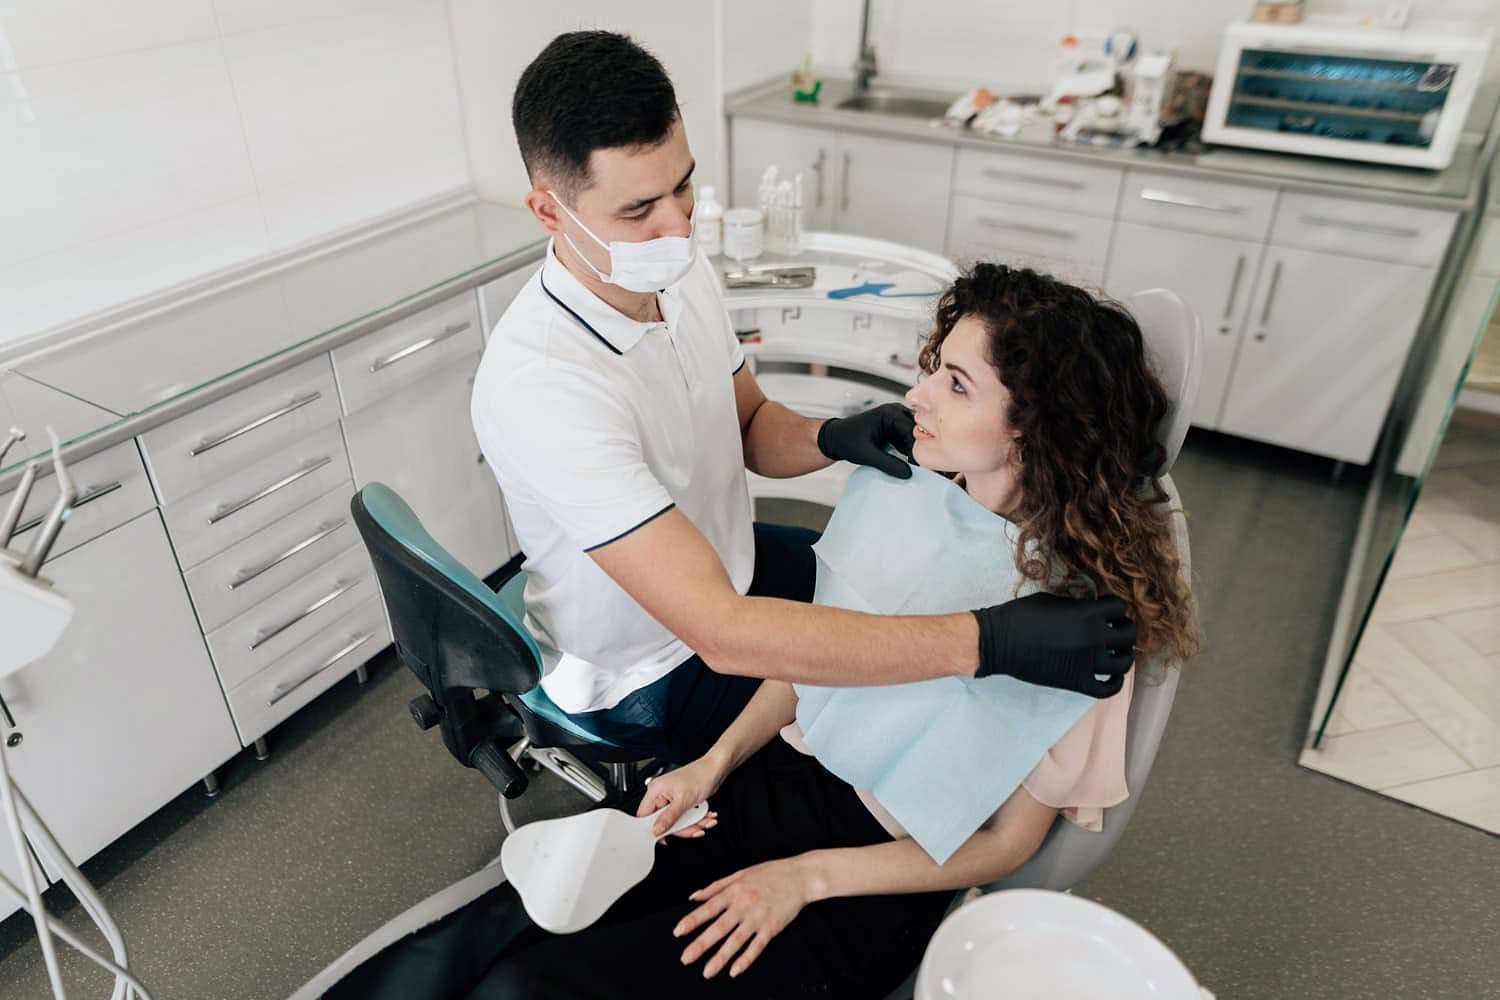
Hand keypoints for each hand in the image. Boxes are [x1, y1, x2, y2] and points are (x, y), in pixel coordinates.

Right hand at [636, 752, 728, 838]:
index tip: (663, 838)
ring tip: (705, 819)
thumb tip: (656, 830)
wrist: (715, 770)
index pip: (645, 815)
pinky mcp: (681, 803)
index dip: (652, 829)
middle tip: (694, 827)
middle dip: (683, 827)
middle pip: (664, 822)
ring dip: (693, 824)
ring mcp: (672, 800)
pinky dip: (696, 819)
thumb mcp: (683, 801)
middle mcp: (661, 795)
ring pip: (677, 822)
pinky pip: (684, 818)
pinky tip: (706, 816)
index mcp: (655, 791)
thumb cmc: (700, 776)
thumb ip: (669, 818)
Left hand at [674, 858, 810, 978]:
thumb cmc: (770, 873)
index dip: (692, 920)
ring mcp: (758, 918)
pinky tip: (735, 970)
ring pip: (736, 941)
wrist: (799, 876)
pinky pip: (757, 947)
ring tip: (707, 971)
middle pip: (719, 928)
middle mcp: (744, 905)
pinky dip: (746, 959)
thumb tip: (694, 897)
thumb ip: (716, 887)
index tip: (678, 932)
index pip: (709, 908)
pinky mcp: (772, 928)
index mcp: (734, 891)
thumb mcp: (740, 874)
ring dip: (720, 957)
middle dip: (700, 944)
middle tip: (686, 958)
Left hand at [816, 403, 915, 478]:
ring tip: (913, 465)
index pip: (913, 430)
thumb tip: (908, 473)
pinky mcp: (895, 429)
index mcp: (890, 413)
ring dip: (914, 450)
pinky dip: (909, 451)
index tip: (917, 465)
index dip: (918, 448)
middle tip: (918, 466)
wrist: (835, 439)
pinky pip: (908, 440)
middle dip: (919, 448)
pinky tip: (907, 462)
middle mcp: (896, 413)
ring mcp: (896, 420)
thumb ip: (888, 464)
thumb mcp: (867, 455)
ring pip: (915, 436)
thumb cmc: (846, 441)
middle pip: (918, 431)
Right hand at [973, 593, 1136, 697]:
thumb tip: (1091, 610)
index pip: (1118, 607)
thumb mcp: (1052, 600)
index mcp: (1087, 614)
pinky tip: (1111, 673)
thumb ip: (1076, 605)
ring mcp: (1087, 663)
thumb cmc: (1020, 616)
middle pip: (1128, 635)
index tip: (1107, 609)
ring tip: (1116, 651)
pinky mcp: (1077, 682)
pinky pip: (1108, 688)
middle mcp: (1093, 638)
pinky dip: (1115, 682)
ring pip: (1124, 662)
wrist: (999, 642)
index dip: (1114, 606)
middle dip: (1124, 629)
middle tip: (1116, 628)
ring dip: (1124, 654)